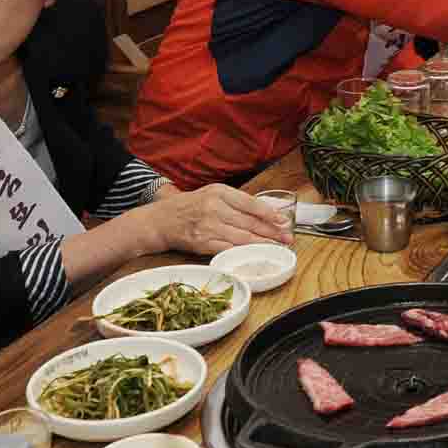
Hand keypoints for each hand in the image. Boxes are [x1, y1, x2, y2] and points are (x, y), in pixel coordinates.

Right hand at [145, 185, 295, 254]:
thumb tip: (265, 212)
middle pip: (249, 222)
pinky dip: (244, 252)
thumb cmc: (191, 207)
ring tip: (277, 247)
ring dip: (262, 244)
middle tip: (287, 238)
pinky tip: (255, 254)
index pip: (250, 203)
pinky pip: (228, 248)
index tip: (283, 221)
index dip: (269, 214)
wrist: (161, 220)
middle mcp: (214, 208)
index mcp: (220, 192)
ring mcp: (208, 226)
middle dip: (271, 231)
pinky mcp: (202, 242)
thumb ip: (235, 202)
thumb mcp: (212, 194)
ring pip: (242, 237)